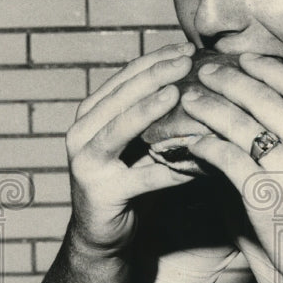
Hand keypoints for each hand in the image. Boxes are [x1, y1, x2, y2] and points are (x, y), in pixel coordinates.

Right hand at [65, 42, 200, 252]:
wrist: (103, 235)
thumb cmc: (130, 182)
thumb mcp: (140, 144)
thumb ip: (155, 116)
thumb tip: (201, 85)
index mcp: (91, 114)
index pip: (124, 78)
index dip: (154, 60)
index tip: (186, 48)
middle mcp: (81, 133)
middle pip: (120, 97)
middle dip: (154, 75)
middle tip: (186, 60)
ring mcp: (86, 163)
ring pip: (119, 129)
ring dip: (148, 109)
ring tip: (176, 92)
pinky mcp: (100, 192)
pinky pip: (141, 177)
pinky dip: (170, 168)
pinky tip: (196, 160)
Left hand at [180, 53, 282, 282]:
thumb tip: (282, 118)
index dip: (267, 69)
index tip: (244, 59)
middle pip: (266, 101)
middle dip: (230, 81)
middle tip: (206, 71)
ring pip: (243, 127)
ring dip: (210, 109)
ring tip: (189, 100)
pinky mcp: (269, 201)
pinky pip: (229, 161)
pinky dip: (206, 147)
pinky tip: (192, 143)